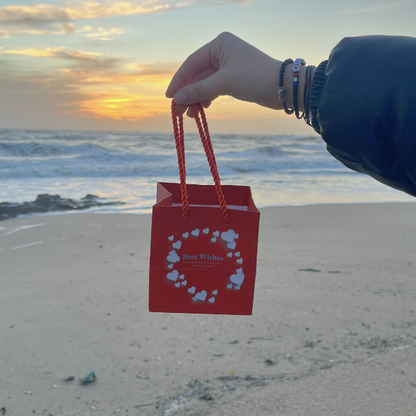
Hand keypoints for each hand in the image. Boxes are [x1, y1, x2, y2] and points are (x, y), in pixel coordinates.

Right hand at [166, 32, 283, 116]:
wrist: (282, 87)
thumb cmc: (255, 77)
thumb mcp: (224, 82)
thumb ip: (199, 90)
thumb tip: (177, 98)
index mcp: (219, 45)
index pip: (191, 63)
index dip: (179, 81)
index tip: (169, 97)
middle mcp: (222, 53)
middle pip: (197, 75)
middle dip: (188, 93)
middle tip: (178, 111)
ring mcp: (227, 67)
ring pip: (205, 84)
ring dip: (197, 99)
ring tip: (189, 115)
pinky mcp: (233, 79)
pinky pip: (214, 89)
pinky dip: (207, 98)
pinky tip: (202, 109)